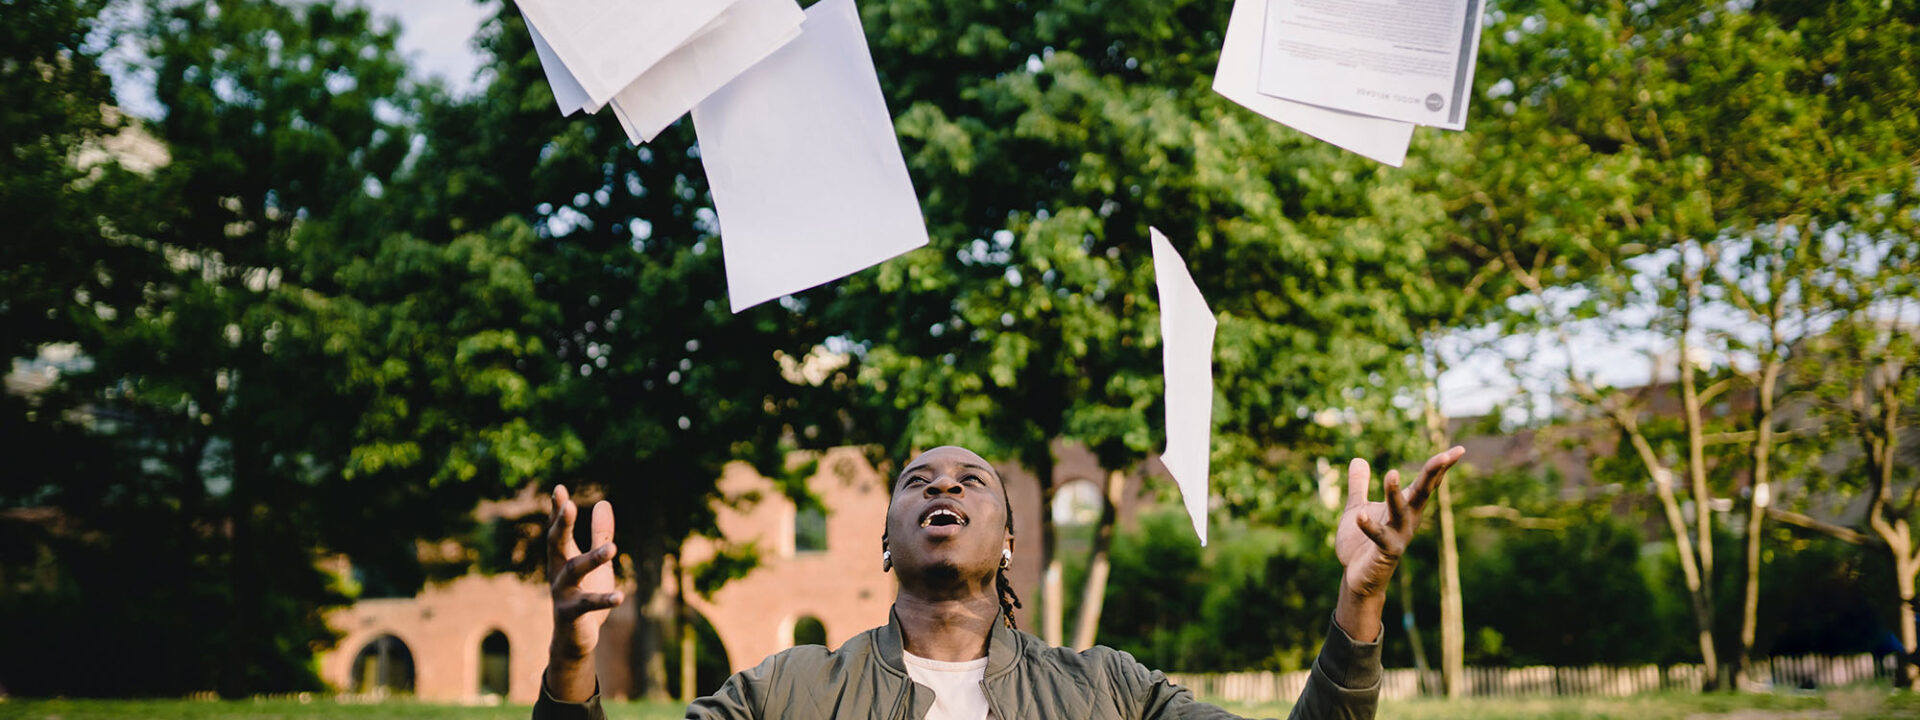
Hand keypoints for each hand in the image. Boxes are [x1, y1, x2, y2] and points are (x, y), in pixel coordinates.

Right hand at [544, 485, 623, 701]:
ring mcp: (562, 594)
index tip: (558, 489)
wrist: (574, 639)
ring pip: (573, 572)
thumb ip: (600, 535)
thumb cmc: (585, 594)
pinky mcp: (571, 615)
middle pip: (556, 545)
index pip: (557, 529)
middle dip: (561, 525)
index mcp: (563, 558)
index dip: (557, 510)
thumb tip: (604, 503)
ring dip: (592, 558)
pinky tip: (621, 596)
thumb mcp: (596, 562)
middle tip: (567, 505)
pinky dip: (603, 600)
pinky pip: (587, 605)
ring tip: (612, 548)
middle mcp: (557, 572)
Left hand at [1331, 447, 1462, 640]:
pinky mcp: (1385, 551)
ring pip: (1400, 511)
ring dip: (1394, 493)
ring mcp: (1399, 535)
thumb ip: (1359, 485)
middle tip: (1446, 455)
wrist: (1356, 577)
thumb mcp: (1358, 507)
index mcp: (1405, 506)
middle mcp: (1408, 519)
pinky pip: (1378, 536)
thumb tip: (1358, 459)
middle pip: (1422, 491)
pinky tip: (1359, 516)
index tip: (1459, 449)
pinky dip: (1369, 526)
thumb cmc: (1361, 542)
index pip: (1425, 482)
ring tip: (1390, 472)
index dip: (1440, 465)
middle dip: (1434, 473)